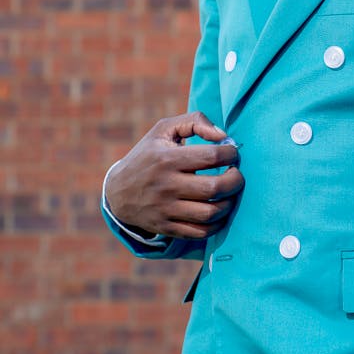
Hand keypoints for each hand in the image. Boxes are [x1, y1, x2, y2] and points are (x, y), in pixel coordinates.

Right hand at [104, 112, 243, 239]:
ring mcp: (166, 209)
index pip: (211, 156)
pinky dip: (218, 224)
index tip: (232, 153)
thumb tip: (223, 135)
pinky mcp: (168, 228)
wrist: (117, 193)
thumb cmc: (148, 155)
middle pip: (214, 187)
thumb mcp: (163, 130)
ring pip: (210, 213)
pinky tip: (219, 211)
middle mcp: (167, 186)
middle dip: (236, 180)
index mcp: (168, 159)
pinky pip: (201, 232)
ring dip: (229, 203)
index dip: (230, 153)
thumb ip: (195, 121)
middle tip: (236, 174)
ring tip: (229, 193)